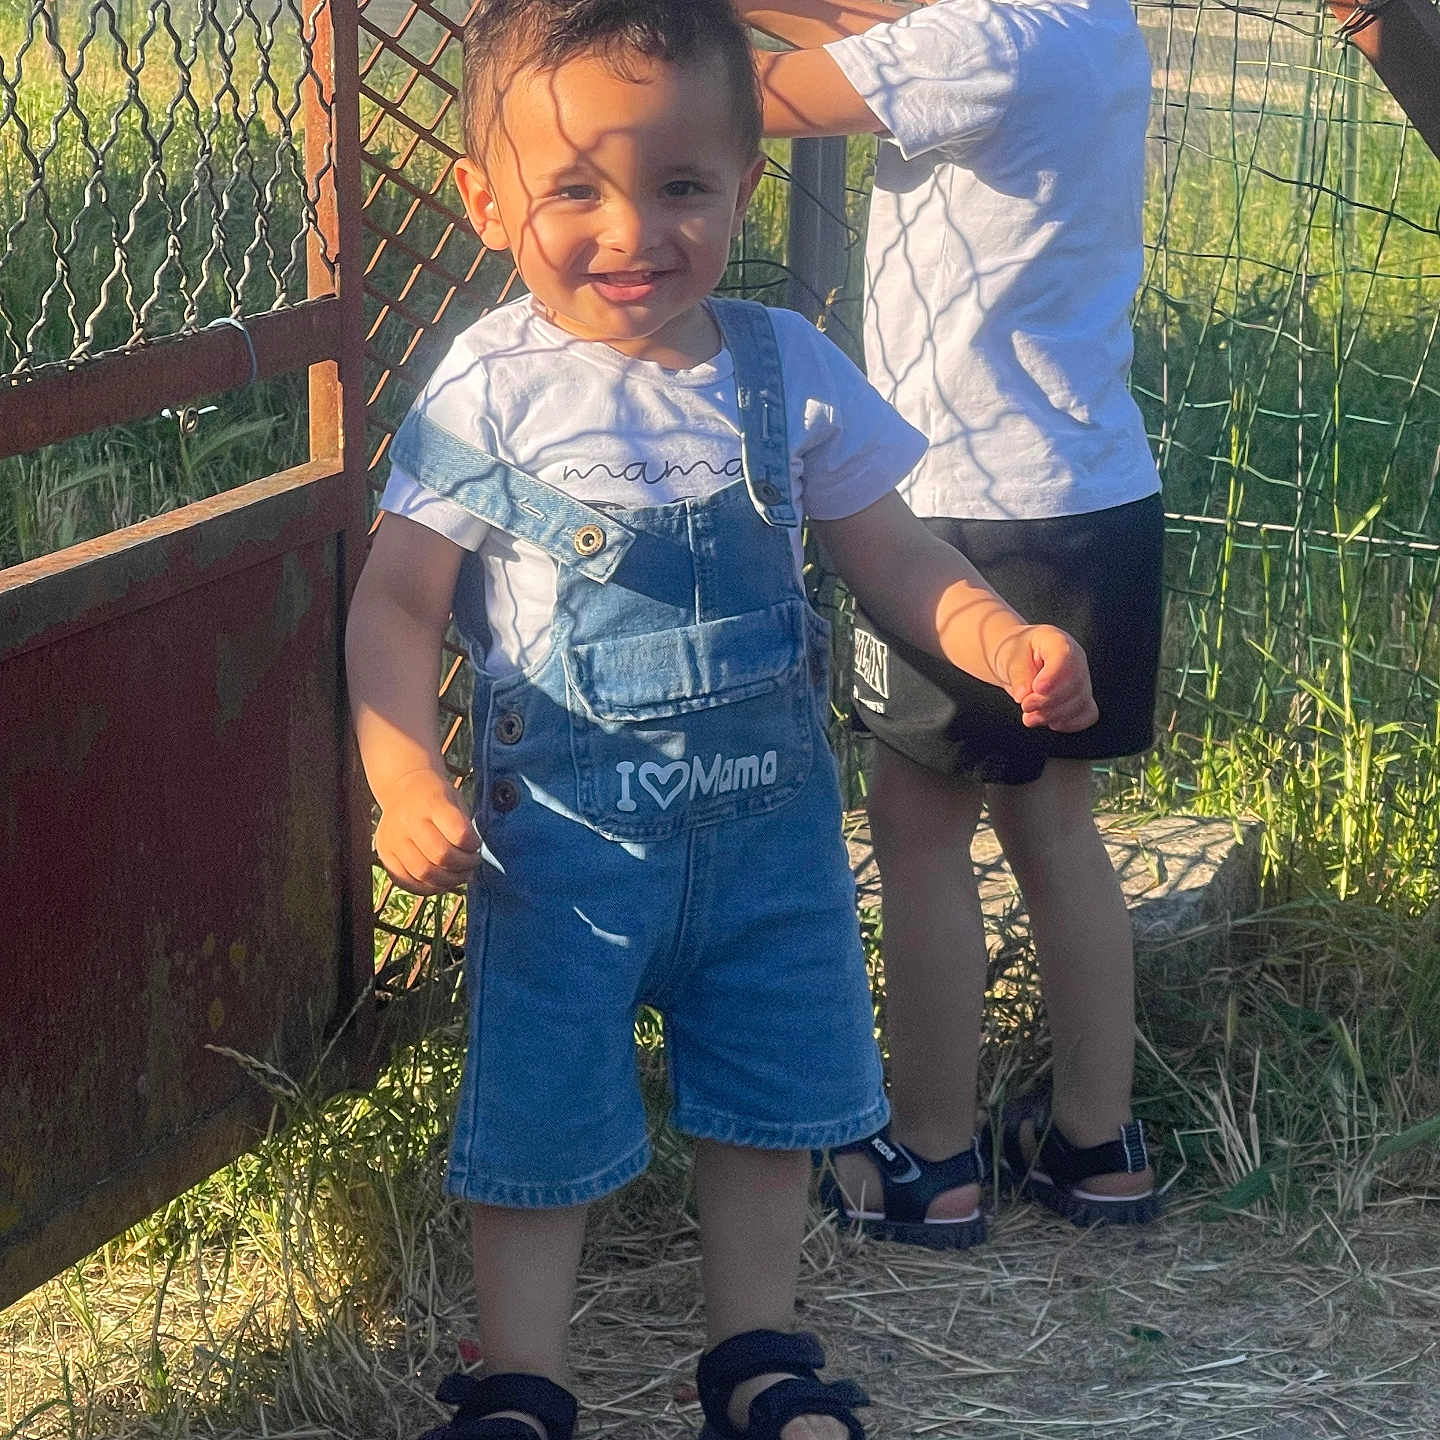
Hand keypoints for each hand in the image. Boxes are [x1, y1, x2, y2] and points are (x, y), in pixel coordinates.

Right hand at [373, 767, 483, 894]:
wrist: (401, 789)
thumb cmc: (436, 797)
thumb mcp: (455, 800)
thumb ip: (464, 827)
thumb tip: (472, 860)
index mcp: (432, 802)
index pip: (459, 834)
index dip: (473, 845)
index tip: (477, 844)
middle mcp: (409, 820)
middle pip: (441, 856)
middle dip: (463, 866)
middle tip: (472, 864)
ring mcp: (393, 838)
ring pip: (423, 873)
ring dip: (448, 881)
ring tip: (459, 876)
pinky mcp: (384, 853)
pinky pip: (405, 881)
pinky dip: (427, 888)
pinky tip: (440, 882)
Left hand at [994, 625, 1098, 732]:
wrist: (1019, 661)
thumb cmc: (1016, 655)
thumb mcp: (1010, 658)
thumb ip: (1017, 675)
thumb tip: (1023, 695)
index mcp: (1057, 641)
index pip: (1065, 656)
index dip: (1053, 676)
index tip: (1037, 689)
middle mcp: (1076, 658)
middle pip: (1075, 683)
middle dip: (1049, 701)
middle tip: (1026, 705)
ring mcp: (1082, 678)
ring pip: (1081, 702)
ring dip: (1054, 715)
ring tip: (1030, 717)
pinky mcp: (1082, 698)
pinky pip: (1088, 714)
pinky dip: (1070, 723)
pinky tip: (1051, 722)